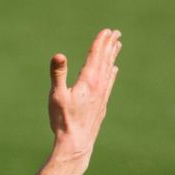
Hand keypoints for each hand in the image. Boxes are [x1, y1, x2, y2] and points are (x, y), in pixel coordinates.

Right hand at [48, 28, 121, 163]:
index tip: (107, 31)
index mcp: (88, 81)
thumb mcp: (56, 96)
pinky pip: (109, 83)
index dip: (100, 42)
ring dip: (112, 57)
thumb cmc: (63, 121)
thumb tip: (59, 56)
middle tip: (116, 33)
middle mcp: (99, 86)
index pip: (96, 56)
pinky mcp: (101, 105)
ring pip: (109, 70)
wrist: (76, 144)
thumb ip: (58, 74)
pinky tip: (114, 71)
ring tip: (117, 45)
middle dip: (110, 45)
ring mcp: (102, 96)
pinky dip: (112, 74)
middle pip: (106, 60)